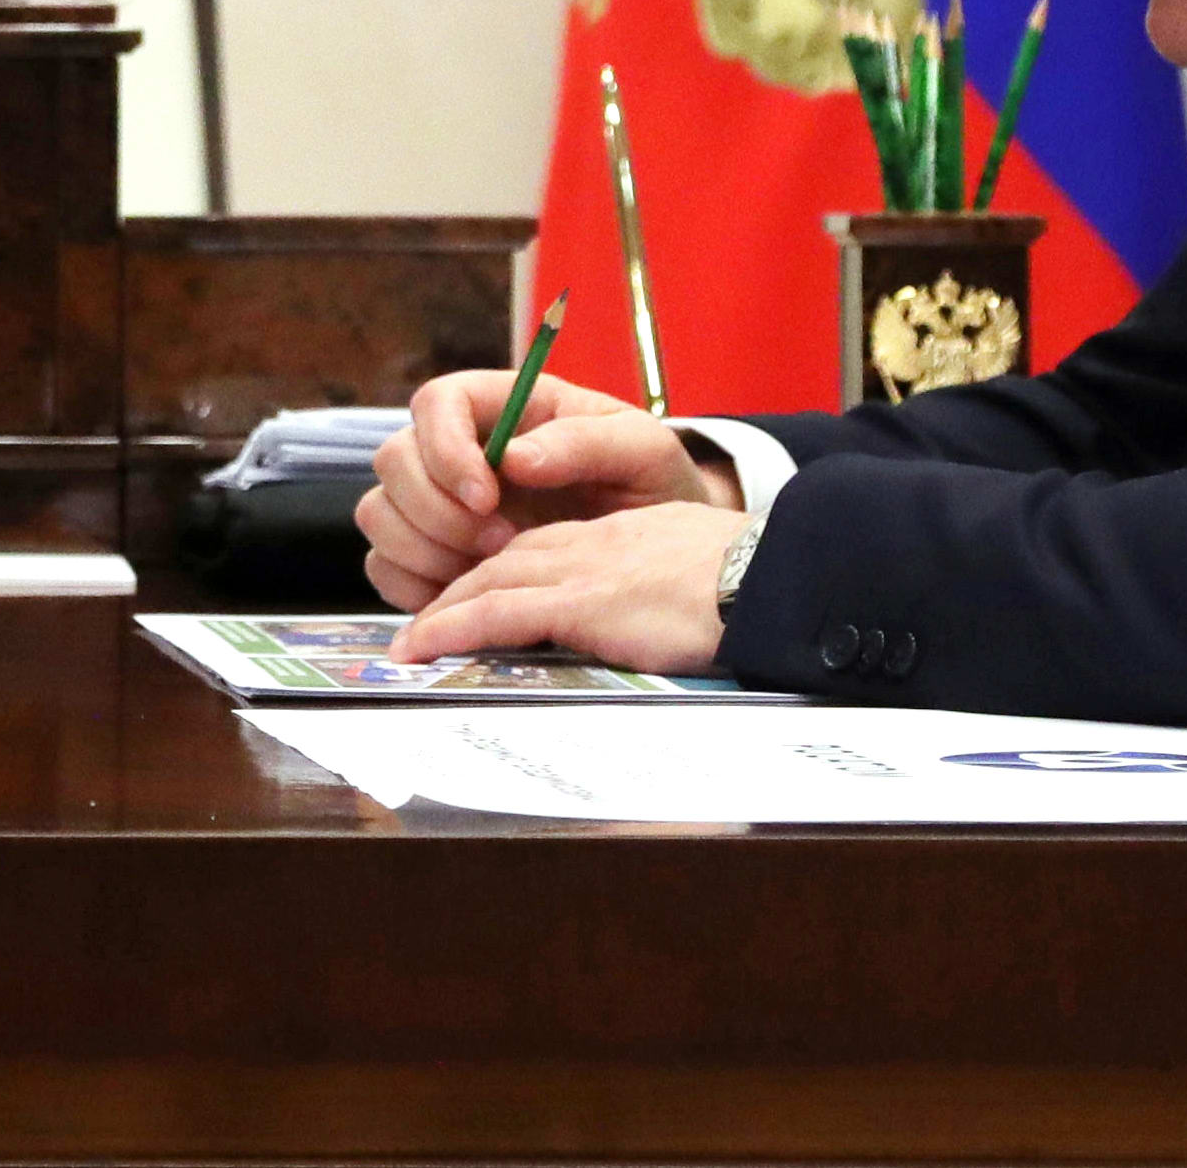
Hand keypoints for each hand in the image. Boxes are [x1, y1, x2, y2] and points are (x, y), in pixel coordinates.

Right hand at [356, 366, 724, 611]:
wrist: (658, 548)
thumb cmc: (650, 483)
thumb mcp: (642, 450)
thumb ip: (586, 442)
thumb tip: (515, 457)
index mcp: (503, 407)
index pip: (436, 401)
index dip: (445, 447)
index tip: (487, 493)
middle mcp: (458, 451)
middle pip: (393, 460)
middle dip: (436, 509)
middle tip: (499, 540)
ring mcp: (438, 505)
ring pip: (379, 514)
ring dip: (423, 548)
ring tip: (492, 566)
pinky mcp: (431, 556)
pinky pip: (383, 567)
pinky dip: (412, 586)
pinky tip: (467, 594)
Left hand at [387, 500, 749, 672]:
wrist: (772, 578)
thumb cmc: (748, 583)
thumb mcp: (691, 571)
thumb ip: (655, 586)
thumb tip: (650, 618)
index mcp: (616, 538)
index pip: (538, 551)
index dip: (499, 575)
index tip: (474, 600)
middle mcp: (589, 545)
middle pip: (503, 563)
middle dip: (459, 592)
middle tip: (427, 627)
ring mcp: (582, 571)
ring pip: (490, 583)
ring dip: (443, 613)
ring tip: (414, 645)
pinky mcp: (582, 603)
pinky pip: (498, 613)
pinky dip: (453, 627)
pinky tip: (424, 647)